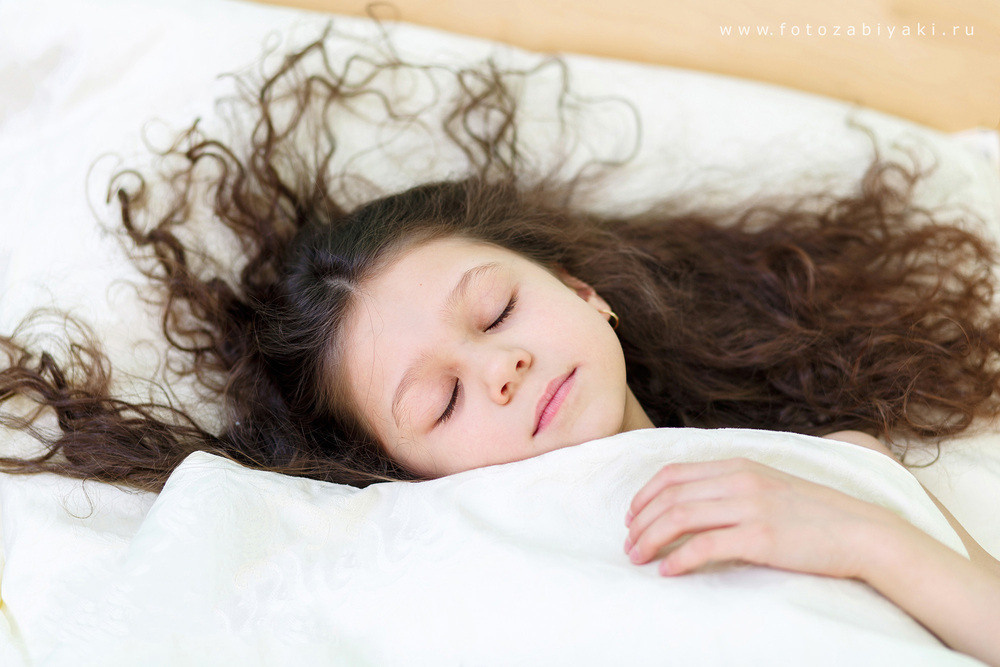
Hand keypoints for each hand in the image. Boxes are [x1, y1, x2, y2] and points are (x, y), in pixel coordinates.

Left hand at [623, 457, 907, 578]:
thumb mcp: (768, 485)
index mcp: (738, 465)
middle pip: (670, 497)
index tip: (632, 517)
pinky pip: (706, 546)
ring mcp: (750, 507)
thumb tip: (691, 501)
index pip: (673, 473)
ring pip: (680, 518)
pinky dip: (679, 560)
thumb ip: (731, 486)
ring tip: (638, 559)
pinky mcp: (761, 537)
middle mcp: (740, 481)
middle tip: (629, 545)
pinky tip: (668, 572)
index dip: (645, 495)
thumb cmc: (813, 514)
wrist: (861, 531)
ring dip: (651, 540)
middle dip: (641, 522)